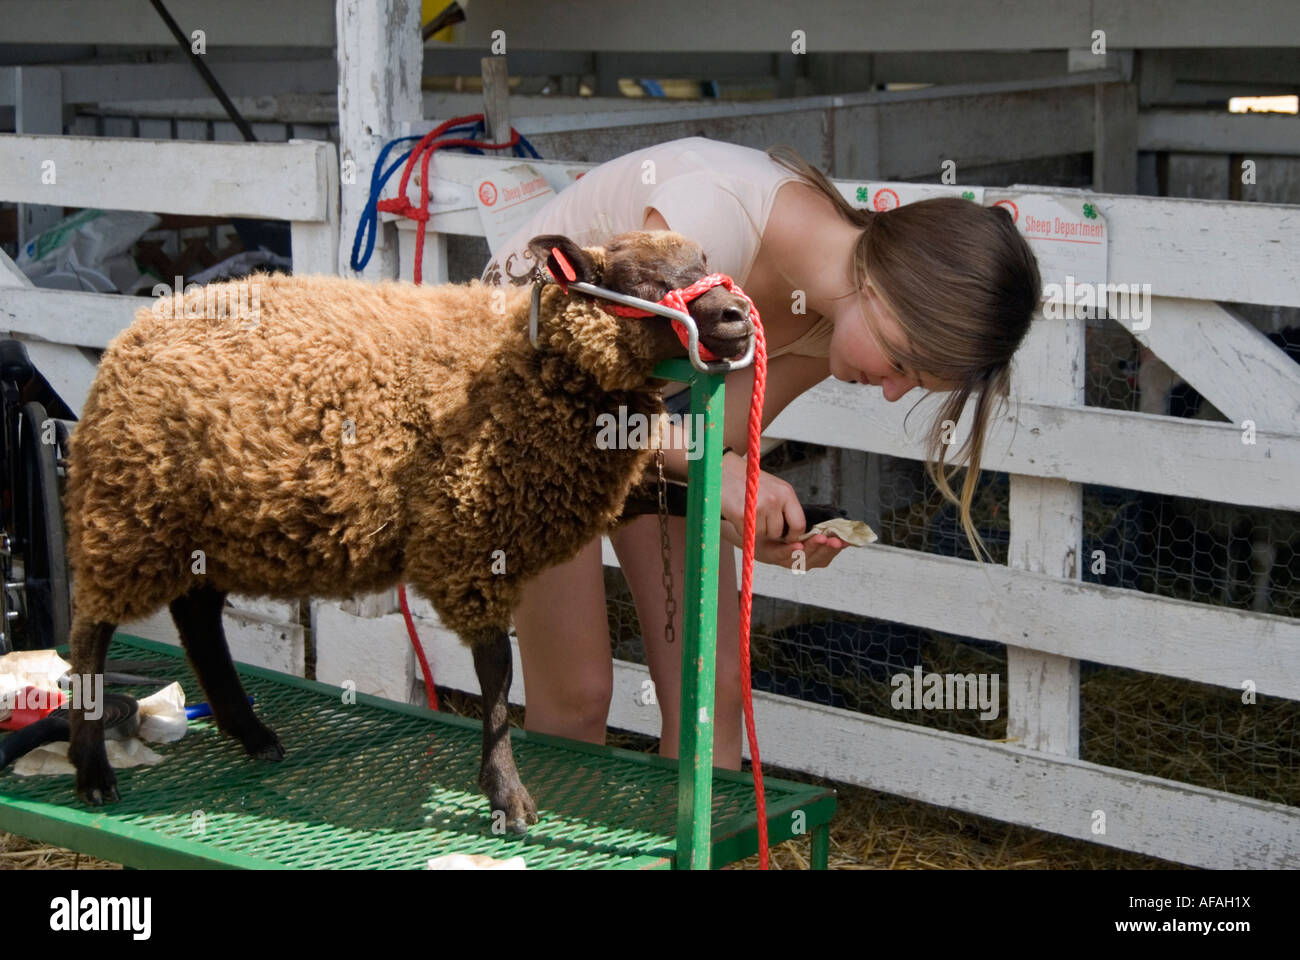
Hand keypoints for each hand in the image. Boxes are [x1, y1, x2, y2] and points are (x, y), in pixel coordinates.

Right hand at [718, 453, 849, 569]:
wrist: (722, 471)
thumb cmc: (747, 481)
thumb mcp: (773, 487)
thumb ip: (784, 505)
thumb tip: (794, 529)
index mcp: (786, 492)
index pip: (799, 524)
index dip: (792, 534)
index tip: (785, 536)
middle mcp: (775, 499)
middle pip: (778, 532)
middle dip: (769, 531)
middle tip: (758, 518)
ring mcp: (760, 507)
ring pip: (763, 534)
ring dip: (755, 529)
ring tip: (748, 512)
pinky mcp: (744, 515)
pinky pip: (748, 533)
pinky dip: (742, 528)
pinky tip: (738, 514)